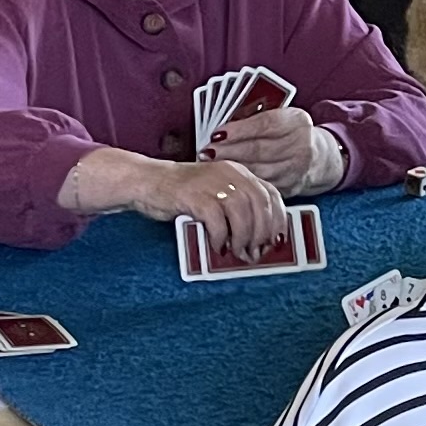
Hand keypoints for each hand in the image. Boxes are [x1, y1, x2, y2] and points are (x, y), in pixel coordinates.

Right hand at [134, 155, 291, 258]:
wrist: (147, 181)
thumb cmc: (183, 193)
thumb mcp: (217, 195)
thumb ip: (238, 209)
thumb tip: (258, 238)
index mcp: (238, 172)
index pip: (271, 194)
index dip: (278, 220)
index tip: (276, 239)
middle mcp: (229, 173)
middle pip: (259, 205)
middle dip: (261, 233)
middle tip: (255, 252)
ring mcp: (211, 182)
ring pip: (241, 213)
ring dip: (242, 238)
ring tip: (236, 251)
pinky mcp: (194, 195)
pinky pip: (216, 220)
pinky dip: (220, 236)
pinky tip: (216, 245)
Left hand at [210, 102, 335, 193]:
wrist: (319, 158)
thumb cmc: (289, 134)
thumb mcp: (282, 118)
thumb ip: (256, 120)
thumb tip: (220, 129)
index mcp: (297, 122)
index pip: (266, 124)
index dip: (239, 130)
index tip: (217, 134)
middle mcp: (301, 145)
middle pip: (260, 149)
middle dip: (229, 151)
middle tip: (206, 152)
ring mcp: (296, 169)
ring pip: (259, 170)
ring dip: (232, 169)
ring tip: (211, 166)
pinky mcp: (290, 188)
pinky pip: (262, 186)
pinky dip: (243, 183)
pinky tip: (228, 180)